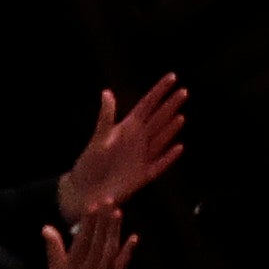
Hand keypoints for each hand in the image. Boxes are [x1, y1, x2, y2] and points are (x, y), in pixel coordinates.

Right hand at [45, 200, 138, 268]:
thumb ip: (53, 249)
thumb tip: (47, 227)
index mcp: (74, 264)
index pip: (83, 239)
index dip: (88, 222)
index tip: (92, 205)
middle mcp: (91, 267)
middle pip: (98, 240)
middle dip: (104, 220)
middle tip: (109, 199)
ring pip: (111, 248)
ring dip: (115, 230)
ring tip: (118, 212)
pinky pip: (123, 263)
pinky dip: (129, 251)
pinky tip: (134, 237)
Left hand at [57, 76, 191, 225]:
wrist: (85, 192)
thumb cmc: (90, 163)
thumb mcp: (98, 138)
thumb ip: (106, 116)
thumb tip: (107, 92)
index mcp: (127, 128)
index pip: (147, 105)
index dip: (159, 91)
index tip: (172, 76)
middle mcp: (138, 140)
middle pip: (158, 119)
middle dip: (170, 105)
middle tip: (184, 91)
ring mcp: (142, 157)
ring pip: (161, 139)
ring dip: (171, 129)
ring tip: (181, 115)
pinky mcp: (143, 175)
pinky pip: (159, 164)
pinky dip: (169, 157)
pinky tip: (179, 148)